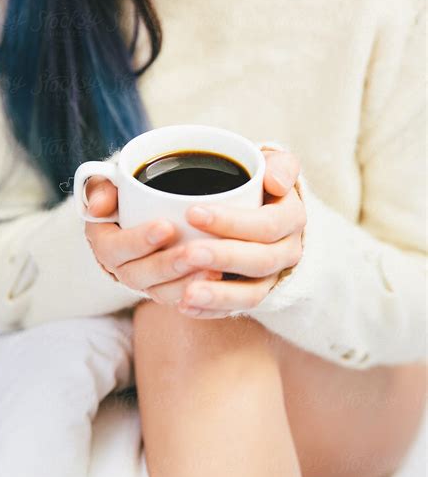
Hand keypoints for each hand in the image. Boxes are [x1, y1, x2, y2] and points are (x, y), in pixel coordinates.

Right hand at [84, 177, 221, 294]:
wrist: (151, 205)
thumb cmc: (128, 189)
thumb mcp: (111, 181)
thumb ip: (101, 187)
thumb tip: (98, 208)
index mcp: (104, 241)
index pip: (114, 248)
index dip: (138, 241)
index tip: (166, 227)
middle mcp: (121, 266)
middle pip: (138, 275)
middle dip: (167, 265)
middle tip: (193, 252)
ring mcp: (145, 281)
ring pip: (160, 292)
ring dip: (186, 284)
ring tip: (213, 271)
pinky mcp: (167, 289)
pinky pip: (180, 299)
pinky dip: (198, 292)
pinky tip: (219, 279)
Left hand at [148, 148, 305, 318]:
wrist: (259, 211)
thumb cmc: (257, 183)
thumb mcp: (272, 165)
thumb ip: (279, 165)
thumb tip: (275, 181)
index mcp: (292, 218)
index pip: (267, 224)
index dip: (232, 221)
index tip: (192, 212)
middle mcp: (288, 252)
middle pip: (260, 261)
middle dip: (223, 258)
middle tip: (188, 253)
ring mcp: (272, 278)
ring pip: (252, 294)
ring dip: (218, 296)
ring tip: (186, 295)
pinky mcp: (253, 295)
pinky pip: (236, 311)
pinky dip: (210, 311)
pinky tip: (184, 307)